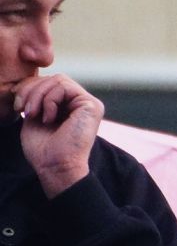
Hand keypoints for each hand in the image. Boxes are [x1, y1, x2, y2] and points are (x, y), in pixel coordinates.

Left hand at [16, 74, 102, 197]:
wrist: (55, 167)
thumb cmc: (43, 149)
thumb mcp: (35, 116)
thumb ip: (37, 98)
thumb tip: (29, 80)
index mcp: (70, 106)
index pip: (50, 83)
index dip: (30, 88)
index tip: (17, 106)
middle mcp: (82, 103)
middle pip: (54, 78)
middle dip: (32, 90)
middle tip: (22, 109)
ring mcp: (89, 103)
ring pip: (59, 80)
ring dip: (38, 95)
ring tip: (33, 114)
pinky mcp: (92, 105)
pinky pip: (65, 87)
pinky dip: (49, 100)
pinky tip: (48, 118)